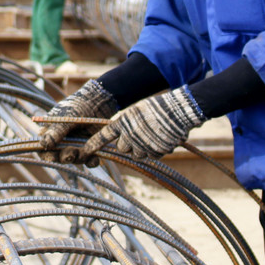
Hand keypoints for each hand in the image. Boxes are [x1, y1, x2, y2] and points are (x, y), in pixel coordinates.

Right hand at [37, 79, 116, 164]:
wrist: (100, 99)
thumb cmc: (79, 105)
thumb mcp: (67, 116)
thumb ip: (57, 130)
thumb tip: (44, 144)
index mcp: (51, 133)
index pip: (44, 149)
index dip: (47, 155)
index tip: (53, 156)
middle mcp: (63, 142)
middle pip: (59, 157)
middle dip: (65, 157)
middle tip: (72, 152)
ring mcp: (77, 145)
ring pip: (74, 160)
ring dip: (79, 158)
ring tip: (85, 150)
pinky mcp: (90, 149)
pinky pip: (89, 160)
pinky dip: (91, 161)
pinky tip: (95, 158)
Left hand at [77, 86, 204, 162]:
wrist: (179, 110)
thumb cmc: (157, 108)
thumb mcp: (136, 112)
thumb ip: (127, 125)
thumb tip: (120, 138)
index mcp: (123, 122)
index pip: (103, 136)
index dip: (93, 144)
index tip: (85, 151)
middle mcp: (130, 135)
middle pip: (122, 148)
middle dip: (127, 144)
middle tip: (138, 134)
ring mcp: (143, 146)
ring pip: (136, 154)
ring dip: (141, 148)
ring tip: (152, 134)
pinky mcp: (156, 152)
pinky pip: (151, 156)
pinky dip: (155, 150)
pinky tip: (162, 138)